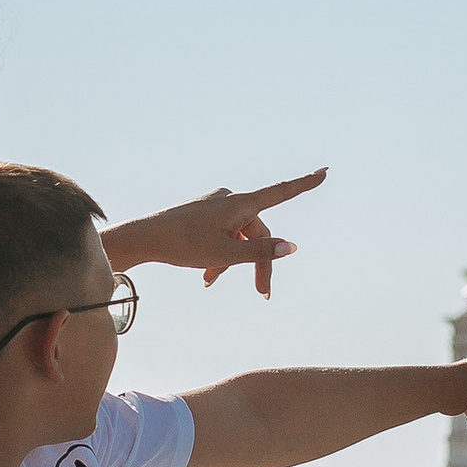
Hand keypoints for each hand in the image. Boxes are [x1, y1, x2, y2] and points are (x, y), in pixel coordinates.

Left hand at [103, 169, 325, 297]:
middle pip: (258, 231)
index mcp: (239, 204)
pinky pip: (222, 234)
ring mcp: (215, 205)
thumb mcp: (225, 254)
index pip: (280, 192)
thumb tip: (291, 246)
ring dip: (233, 260)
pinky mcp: (203, 213)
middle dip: (258, 261)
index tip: (324, 172)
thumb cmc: (182, 244)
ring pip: (238, 236)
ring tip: (210, 281)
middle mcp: (230, 199)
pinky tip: (205, 275)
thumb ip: (259, 251)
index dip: (304, 184)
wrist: (142, 237)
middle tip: (262, 293)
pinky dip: (219, 253)